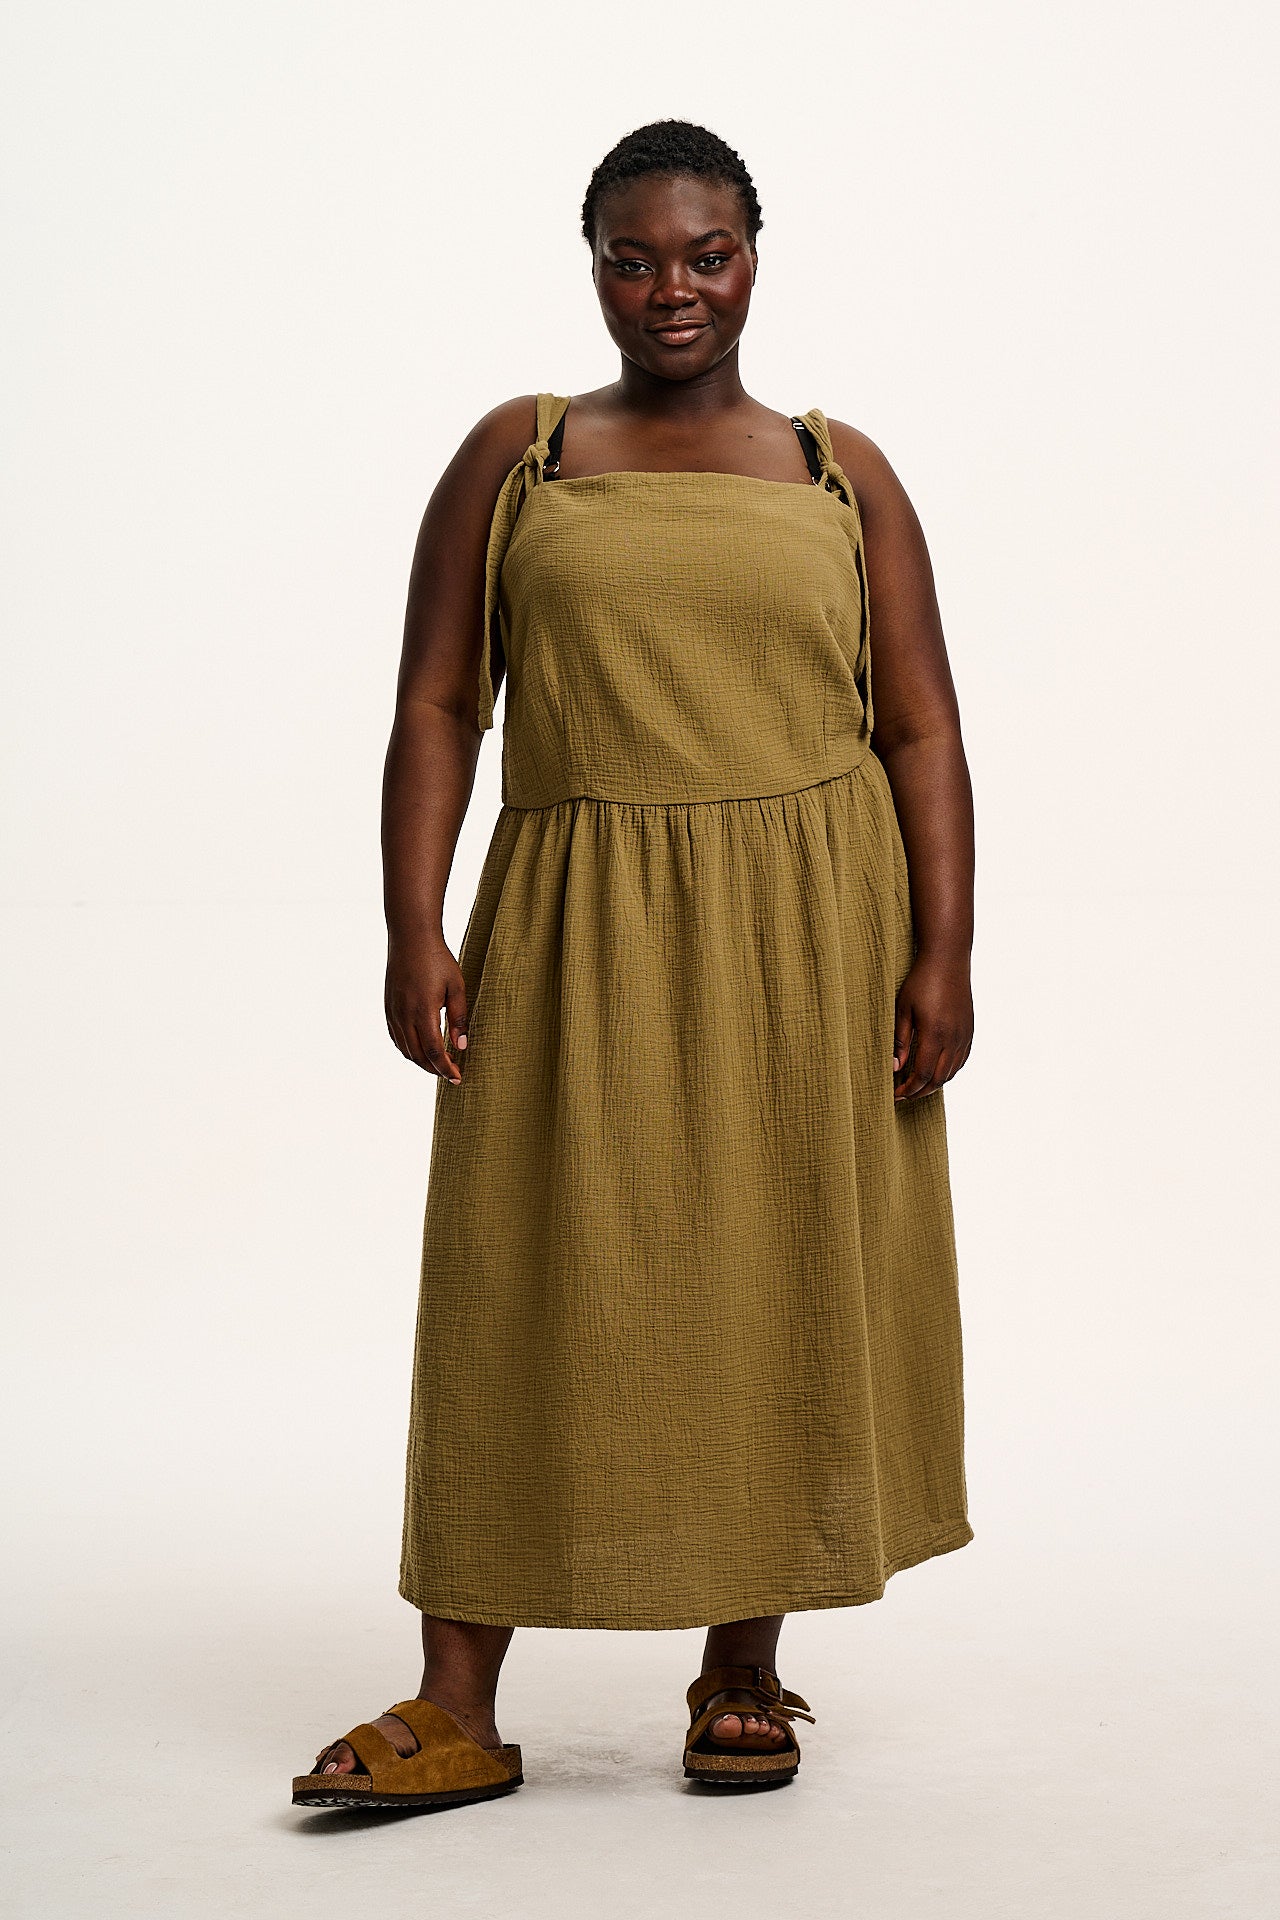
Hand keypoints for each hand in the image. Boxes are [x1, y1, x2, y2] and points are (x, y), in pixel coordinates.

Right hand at [385, 935, 468, 1083]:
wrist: (410, 938)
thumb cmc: (438, 959)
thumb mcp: (456, 987)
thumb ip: (459, 1018)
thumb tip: (461, 1046)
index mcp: (423, 1011)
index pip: (434, 1052)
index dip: (446, 1068)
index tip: (458, 1077)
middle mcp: (404, 1015)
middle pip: (418, 1055)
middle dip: (435, 1069)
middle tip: (451, 1075)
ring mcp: (393, 1012)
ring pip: (405, 1049)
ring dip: (421, 1062)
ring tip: (438, 1066)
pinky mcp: (388, 1007)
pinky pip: (396, 1037)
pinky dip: (408, 1050)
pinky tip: (420, 1051)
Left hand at [892, 952, 972, 1102]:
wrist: (948, 960)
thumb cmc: (921, 981)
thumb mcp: (902, 1009)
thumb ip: (899, 1040)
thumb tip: (894, 1068)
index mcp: (935, 1034)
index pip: (922, 1075)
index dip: (908, 1089)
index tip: (894, 1094)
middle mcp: (954, 1038)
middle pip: (938, 1079)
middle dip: (919, 1092)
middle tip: (903, 1094)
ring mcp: (964, 1035)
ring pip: (950, 1072)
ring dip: (933, 1084)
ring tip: (915, 1085)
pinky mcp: (969, 1031)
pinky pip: (960, 1061)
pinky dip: (947, 1072)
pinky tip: (934, 1071)